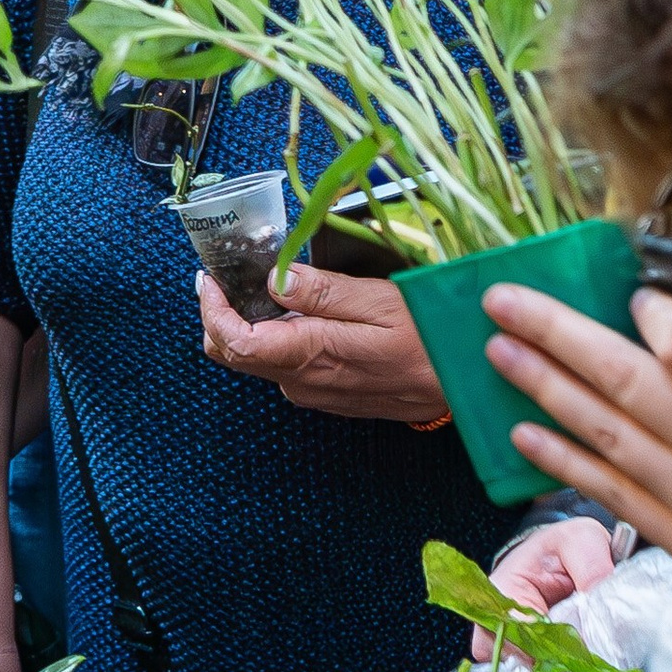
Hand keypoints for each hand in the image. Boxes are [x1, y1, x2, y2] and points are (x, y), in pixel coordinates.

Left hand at [197, 261, 448, 421]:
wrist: (462, 385)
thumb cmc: (428, 337)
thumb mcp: (380, 301)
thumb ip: (323, 292)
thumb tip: (274, 279)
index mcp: (311, 355)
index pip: (235, 343)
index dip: (212, 311)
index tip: (209, 279)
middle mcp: (303, 381)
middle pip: (233, 356)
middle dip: (218, 316)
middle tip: (223, 278)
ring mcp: (313, 392)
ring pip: (256, 361)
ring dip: (247, 325)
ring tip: (258, 285)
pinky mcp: (325, 393)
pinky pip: (282, 366)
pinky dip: (273, 337)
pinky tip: (292, 310)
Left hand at [481, 281, 671, 671]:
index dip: (654, 311)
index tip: (630, 287)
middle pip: (628, 383)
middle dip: (558, 334)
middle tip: (503, 299)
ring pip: (608, 438)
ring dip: (546, 389)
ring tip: (496, 353)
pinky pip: (615, 496)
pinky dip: (567, 462)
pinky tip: (528, 434)